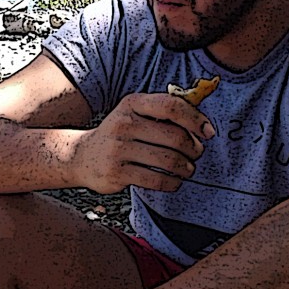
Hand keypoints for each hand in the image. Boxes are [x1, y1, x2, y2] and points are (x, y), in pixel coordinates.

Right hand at [71, 92, 215, 194]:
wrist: (80, 156)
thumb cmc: (118, 134)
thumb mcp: (133, 113)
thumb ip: (162, 111)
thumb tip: (201, 120)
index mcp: (132, 104)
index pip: (172, 106)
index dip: (196, 119)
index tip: (208, 132)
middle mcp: (124, 124)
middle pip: (175, 137)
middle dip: (194, 149)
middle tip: (196, 154)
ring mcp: (118, 149)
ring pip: (168, 161)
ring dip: (186, 168)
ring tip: (187, 169)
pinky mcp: (117, 173)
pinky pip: (156, 180)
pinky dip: (172, 183)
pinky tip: (174, 182)